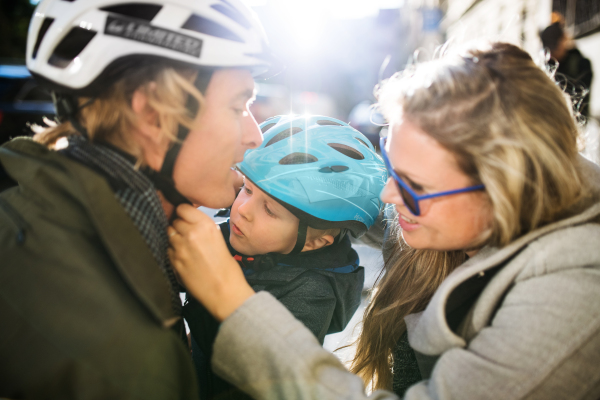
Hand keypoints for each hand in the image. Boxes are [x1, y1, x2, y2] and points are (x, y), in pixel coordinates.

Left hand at [168, 204, 254, 320]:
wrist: (224, 291)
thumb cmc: (226, 268)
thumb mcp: (218, 238)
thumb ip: (202, 227)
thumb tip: (190, 221)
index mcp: (205, 225)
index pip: (182, 208)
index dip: (183, 213)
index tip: (185, 216)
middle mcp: (191, 233)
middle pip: (174, 221)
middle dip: (179, 226)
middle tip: (187, 234)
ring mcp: (180, 248)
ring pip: (169, 234)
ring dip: (175, 238)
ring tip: (186, 247)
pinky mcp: (174, 261)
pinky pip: (167, 249)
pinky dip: (173, 251)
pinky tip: (184, 258)